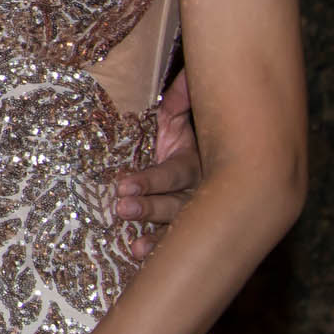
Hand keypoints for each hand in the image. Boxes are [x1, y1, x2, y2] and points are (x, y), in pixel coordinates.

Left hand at [113, 68, 199, 257]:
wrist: (211, 155)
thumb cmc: (179, 133)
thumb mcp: (176, 117)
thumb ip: (181, 100)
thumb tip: (188, 78)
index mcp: (195, 162)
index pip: (176, 174)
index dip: (152, 181)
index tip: (123, 186)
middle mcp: (199, 190)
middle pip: (178, 204)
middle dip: (150, 207)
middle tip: (122, 208)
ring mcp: (194, 212)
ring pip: (179, 225)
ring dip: (156, 234)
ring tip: (134, 245)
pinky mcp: (185, 226)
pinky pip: (175, 240)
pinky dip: (159, 248)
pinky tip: (140, 255)